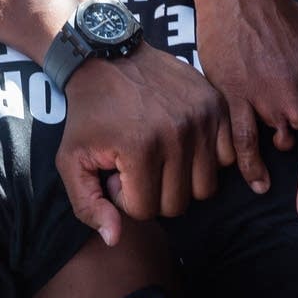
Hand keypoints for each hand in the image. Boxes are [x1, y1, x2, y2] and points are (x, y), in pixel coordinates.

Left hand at [57, 49, 233, 246]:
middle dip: (153, 193)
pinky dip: (206, 160)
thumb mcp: (71, 160)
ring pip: (205, 188)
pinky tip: (180, 145)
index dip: (125, 200)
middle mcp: (178, 134)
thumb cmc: (88, 115)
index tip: (115, 175)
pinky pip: (226, 159)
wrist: (109, 59)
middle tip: (135, 166)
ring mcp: (202, 119)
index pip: (145, 211)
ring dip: (181, 181)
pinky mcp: (217, 107)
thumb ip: (87, 205)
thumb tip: (115, 238)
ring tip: (158, 158)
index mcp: (140, 148)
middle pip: (178, 204)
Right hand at [194, 0, 297, 219]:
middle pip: (295, 145)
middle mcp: (296, 98)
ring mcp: (264, 99)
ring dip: (266, 136)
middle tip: (277, 102)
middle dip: (288, 139)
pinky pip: (241, 143)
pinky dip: (246, 163)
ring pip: (269, 141)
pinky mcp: (233, 96)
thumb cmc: (287, 19)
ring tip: (260, 101)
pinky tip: (253, 179)